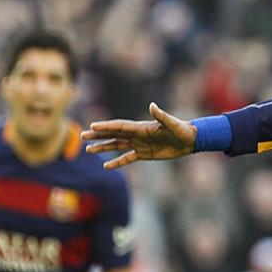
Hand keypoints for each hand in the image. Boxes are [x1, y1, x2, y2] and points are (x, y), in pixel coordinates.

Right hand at [81, 102, 196, 169]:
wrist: (190, 140)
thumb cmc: (182, 129)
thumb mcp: (171, 123)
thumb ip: (161, 116)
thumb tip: (152, 105)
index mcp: (141, 127)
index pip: (119, 126)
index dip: (106, 126)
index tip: (92, 126)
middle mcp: (137, 135)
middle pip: (113, 134)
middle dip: (98, 135)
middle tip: (82, 136)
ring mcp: (139, 145)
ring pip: (117, 146)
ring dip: (103, 147)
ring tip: (88, 150)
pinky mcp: (144, 154)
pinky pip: (127, 159)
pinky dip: (117, 162)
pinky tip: (106, 166)